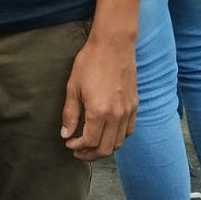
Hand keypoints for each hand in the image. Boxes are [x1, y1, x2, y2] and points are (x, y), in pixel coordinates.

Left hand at [61, 35, 136, 161]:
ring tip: (91, 146)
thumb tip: (66, 134)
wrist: (113, 45)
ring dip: (104, 149)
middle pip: (105, 148)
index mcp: (99, 112)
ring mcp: (128, 111)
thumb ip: (70, 114)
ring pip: (118, 143)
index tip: (69, 143)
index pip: (89, 142)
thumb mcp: (73, 87)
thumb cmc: (90, 62)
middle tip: (78, 151)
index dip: (77, 147)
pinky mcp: (134, 105)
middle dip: (90, 154)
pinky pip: (129, 131)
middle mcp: (116, 115)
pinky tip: (107, 134)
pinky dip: (118, 138)